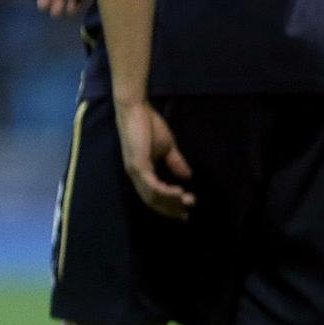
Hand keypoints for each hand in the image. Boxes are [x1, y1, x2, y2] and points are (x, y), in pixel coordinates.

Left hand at [115, 100, 194, 220]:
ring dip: (171, 203)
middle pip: (153, 202)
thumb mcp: (168, 147)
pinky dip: (166, 192)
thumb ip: (176, 162)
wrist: (136, 109)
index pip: (154, 197)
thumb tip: (188, 176)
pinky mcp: (138, 165)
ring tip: (187, 202)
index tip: (185, 213)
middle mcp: (136, 176)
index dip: (169, 207)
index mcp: (141, 172)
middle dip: (171, 210)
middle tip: (187, 215)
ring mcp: (135, 172)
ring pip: (152, 197)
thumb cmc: (149, 124)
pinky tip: (179, 192)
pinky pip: (152, 186)